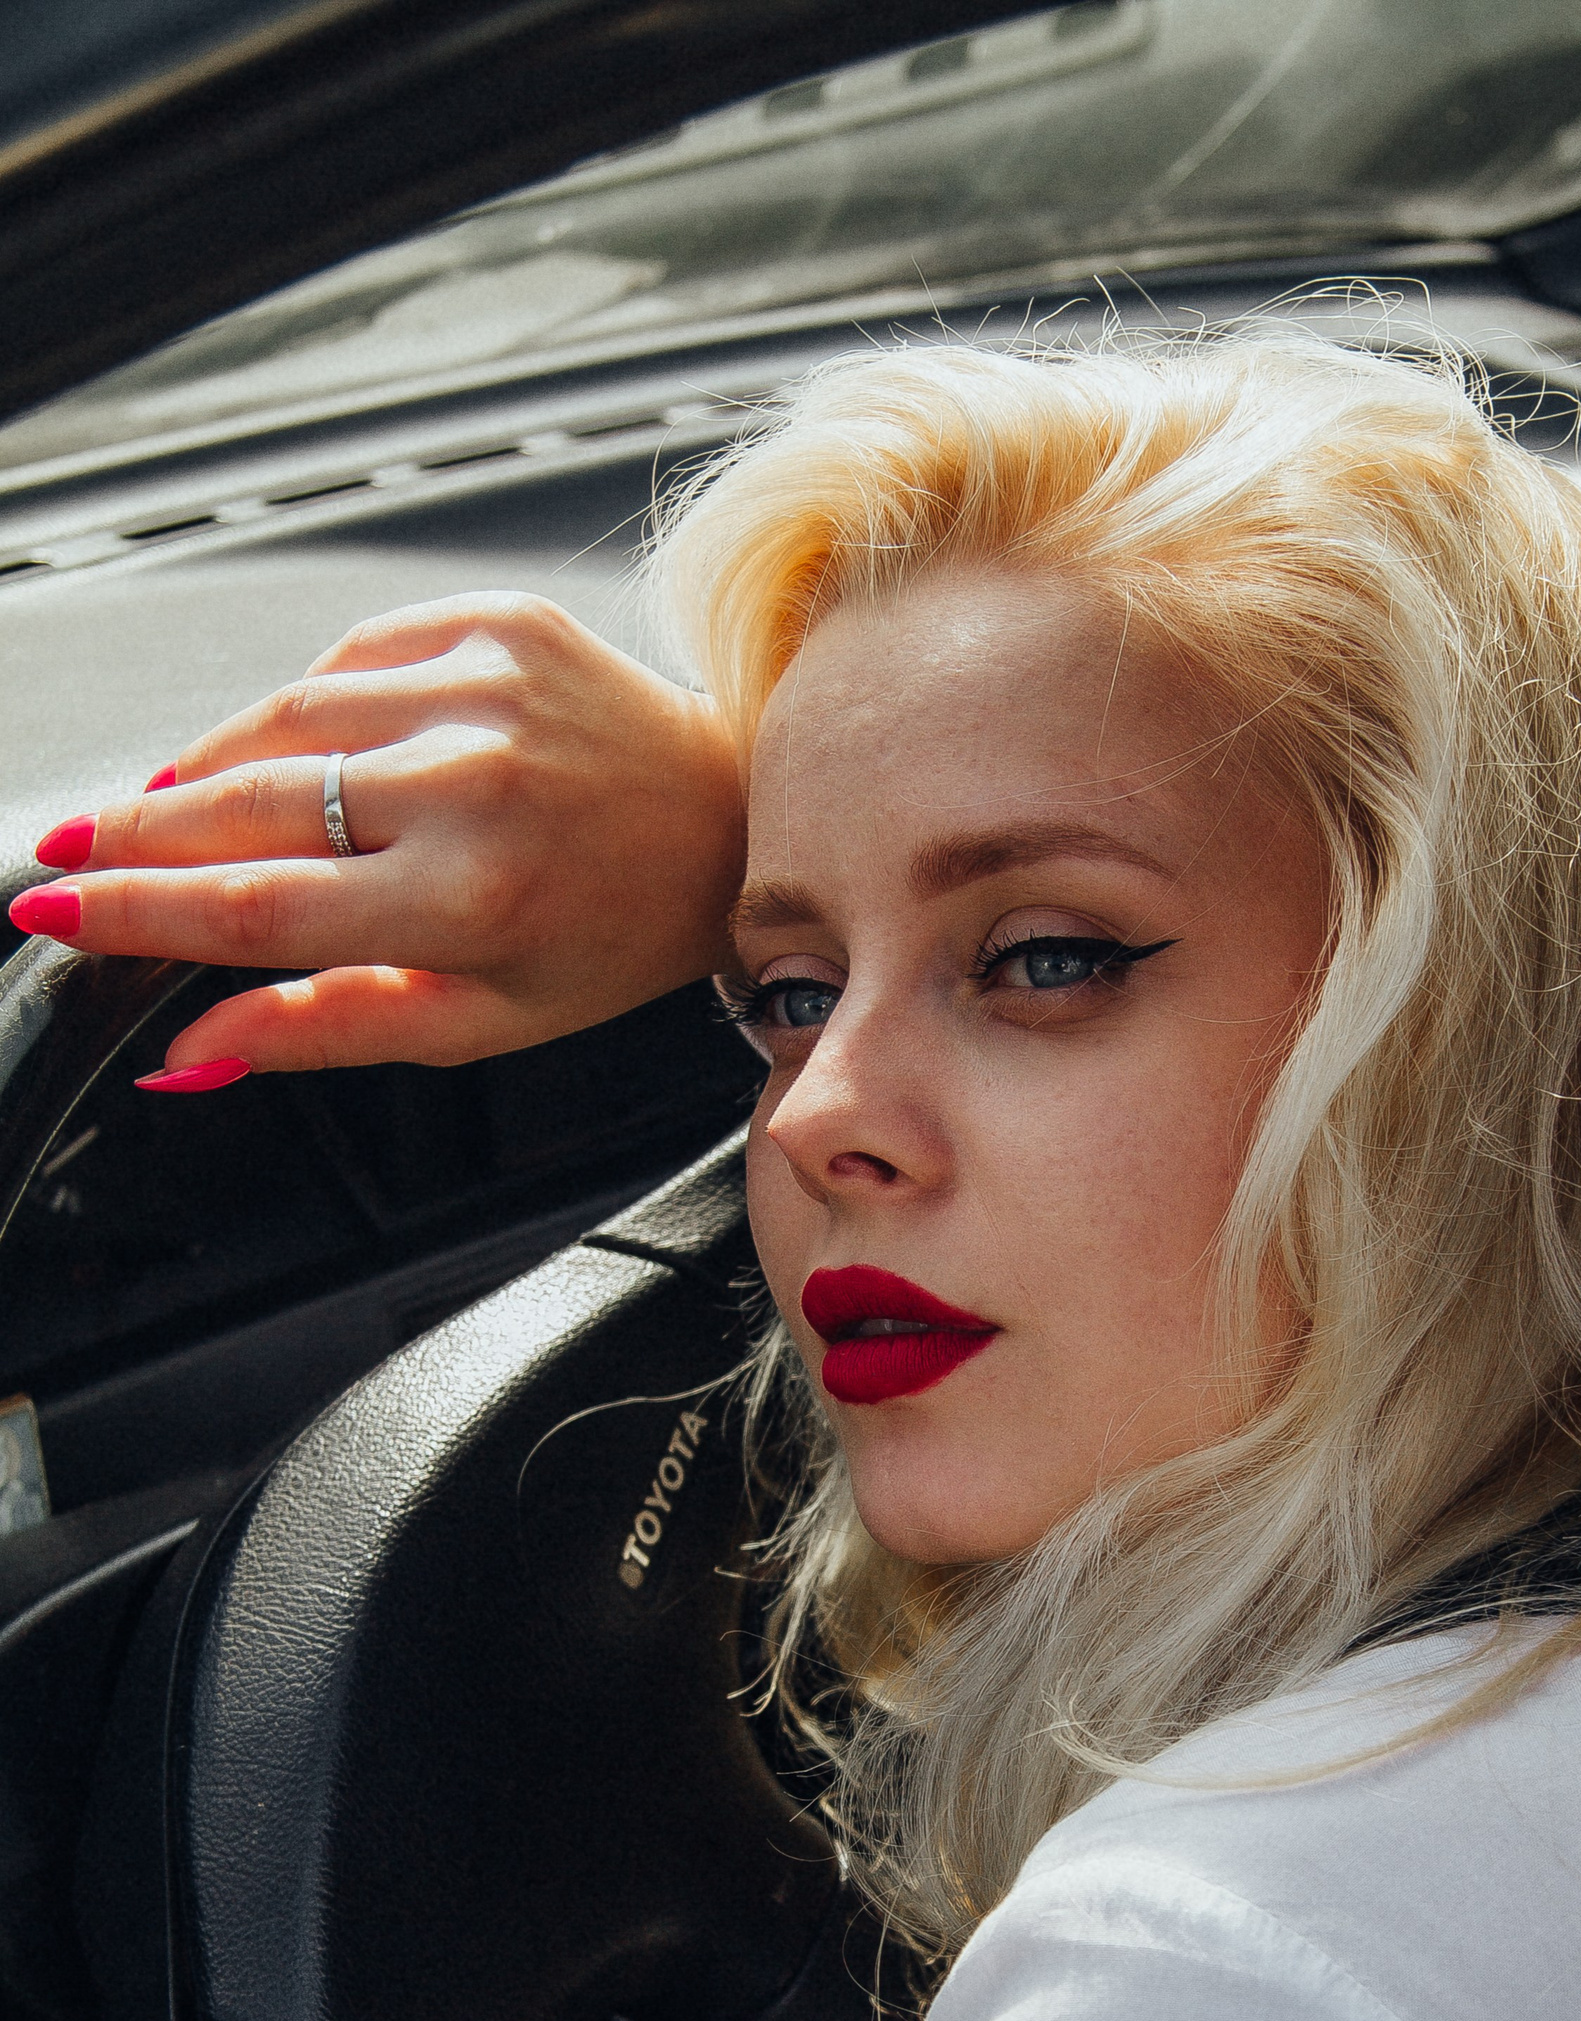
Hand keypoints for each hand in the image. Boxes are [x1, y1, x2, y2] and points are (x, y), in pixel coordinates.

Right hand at [10, 594, 745, 1073]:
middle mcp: (470, 780)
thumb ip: (326, 1030)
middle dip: (135, 833)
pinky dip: (298, 707)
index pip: (251, 906)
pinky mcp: (488, 621)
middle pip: (244, 804)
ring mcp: (479, 685)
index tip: (52, 912)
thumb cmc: (611, 936)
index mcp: (468, 897)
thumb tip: (188, 1050)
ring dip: (203, 768)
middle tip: (63, 860)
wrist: (725, 819)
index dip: (133, 911)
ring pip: (279, 719)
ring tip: (154, 813)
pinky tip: (281, 750)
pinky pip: (342, 657)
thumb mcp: (480, 1021)